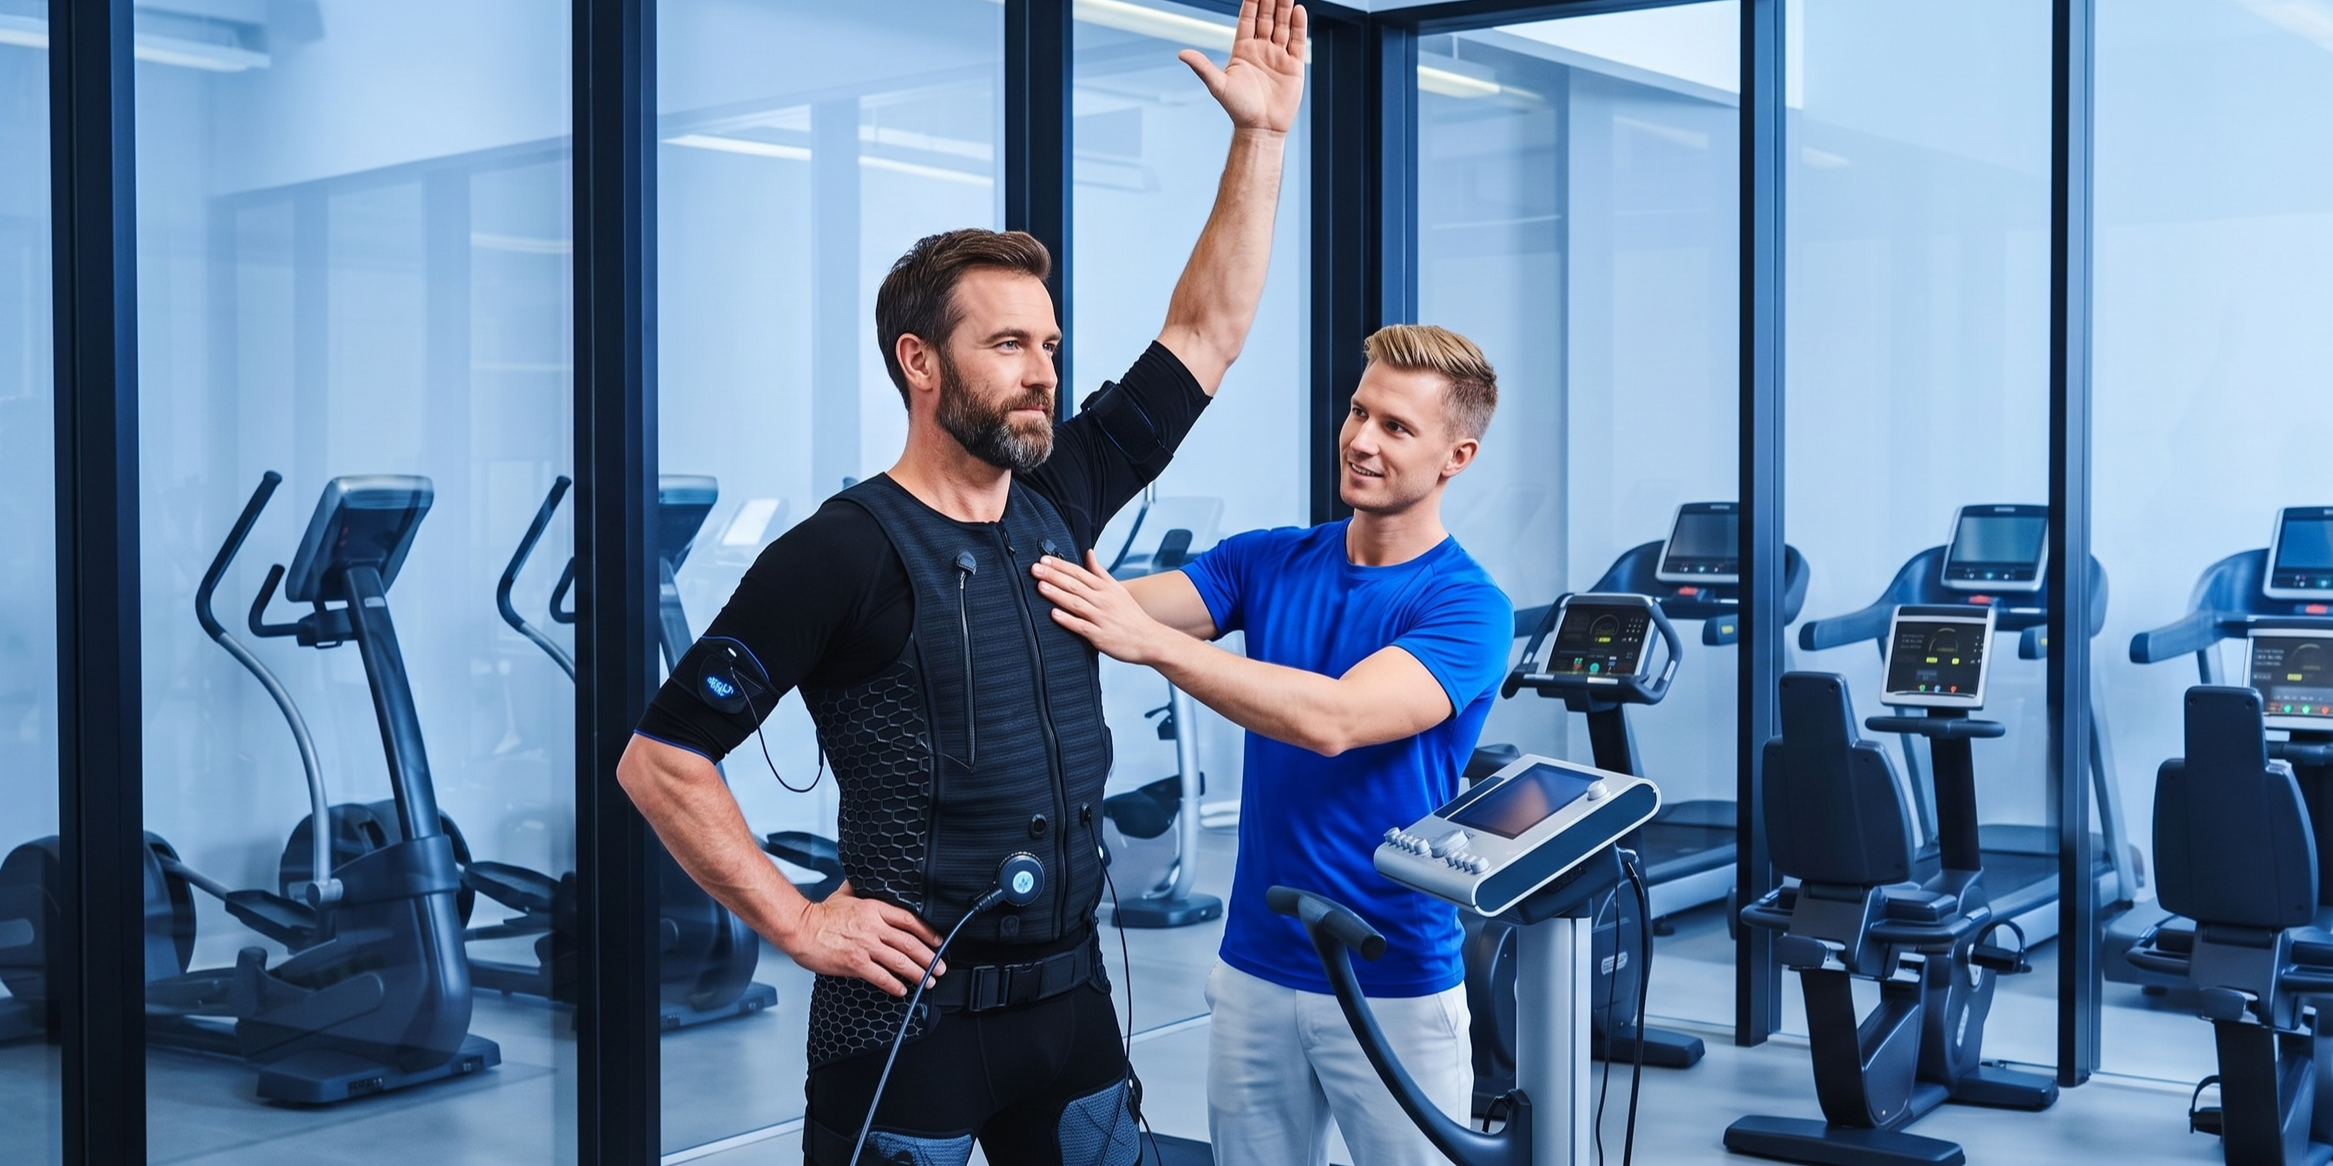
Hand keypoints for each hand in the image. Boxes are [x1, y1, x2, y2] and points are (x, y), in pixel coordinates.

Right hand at [777, 881, 945, 996]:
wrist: (799, 928)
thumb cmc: (818, 914)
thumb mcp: (843, 894)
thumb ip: (858, 889)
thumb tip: (864, 882)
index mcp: (873, 909)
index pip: (909, 920)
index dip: (927, 932)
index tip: (937, 941)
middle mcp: (873, 927)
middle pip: (910, 943)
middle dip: (929, 957)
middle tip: (939, 967)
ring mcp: (865, 946)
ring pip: (900, 961)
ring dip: (918, 973)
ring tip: (928, 980)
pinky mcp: (856, 963)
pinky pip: (882, 976)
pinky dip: (894, 985)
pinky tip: (902, 989)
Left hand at [1033, 550, 1178, 665]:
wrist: (1150, 639)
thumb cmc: (1132, 615)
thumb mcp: (1118, 589)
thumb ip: (1101, 572)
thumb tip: (1088, 553)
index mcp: (1106, 588)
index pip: (1079, 572)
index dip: (1060, 565)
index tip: (1044, 560)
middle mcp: (1103, 600)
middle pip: (1074, 585)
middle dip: (1053, 576)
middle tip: (1035, 569)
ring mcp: (1101, 618)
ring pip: (1075, 603)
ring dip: (1057, 594)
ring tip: (1040, 586)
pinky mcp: (1100, 636)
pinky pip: (1081, 626)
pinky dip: (1067, 620)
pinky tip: (1054, 614)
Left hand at [1181, 0, 1306, 135]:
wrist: (1260, 129)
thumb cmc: (1238, 110)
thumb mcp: (1218, 85)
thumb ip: (1202, 66)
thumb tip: (1182, 54)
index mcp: (1242, 51)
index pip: (1247, 20)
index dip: (1251, 3)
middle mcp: (1260, 50)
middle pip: (1266, 18)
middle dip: (1269, 1)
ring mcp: (1277, 56)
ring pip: (1282, 26)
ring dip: (1284, 8)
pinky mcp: (1293, 66)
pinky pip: (1296, 41)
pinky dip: (1298, 25)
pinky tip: (1298, 10)